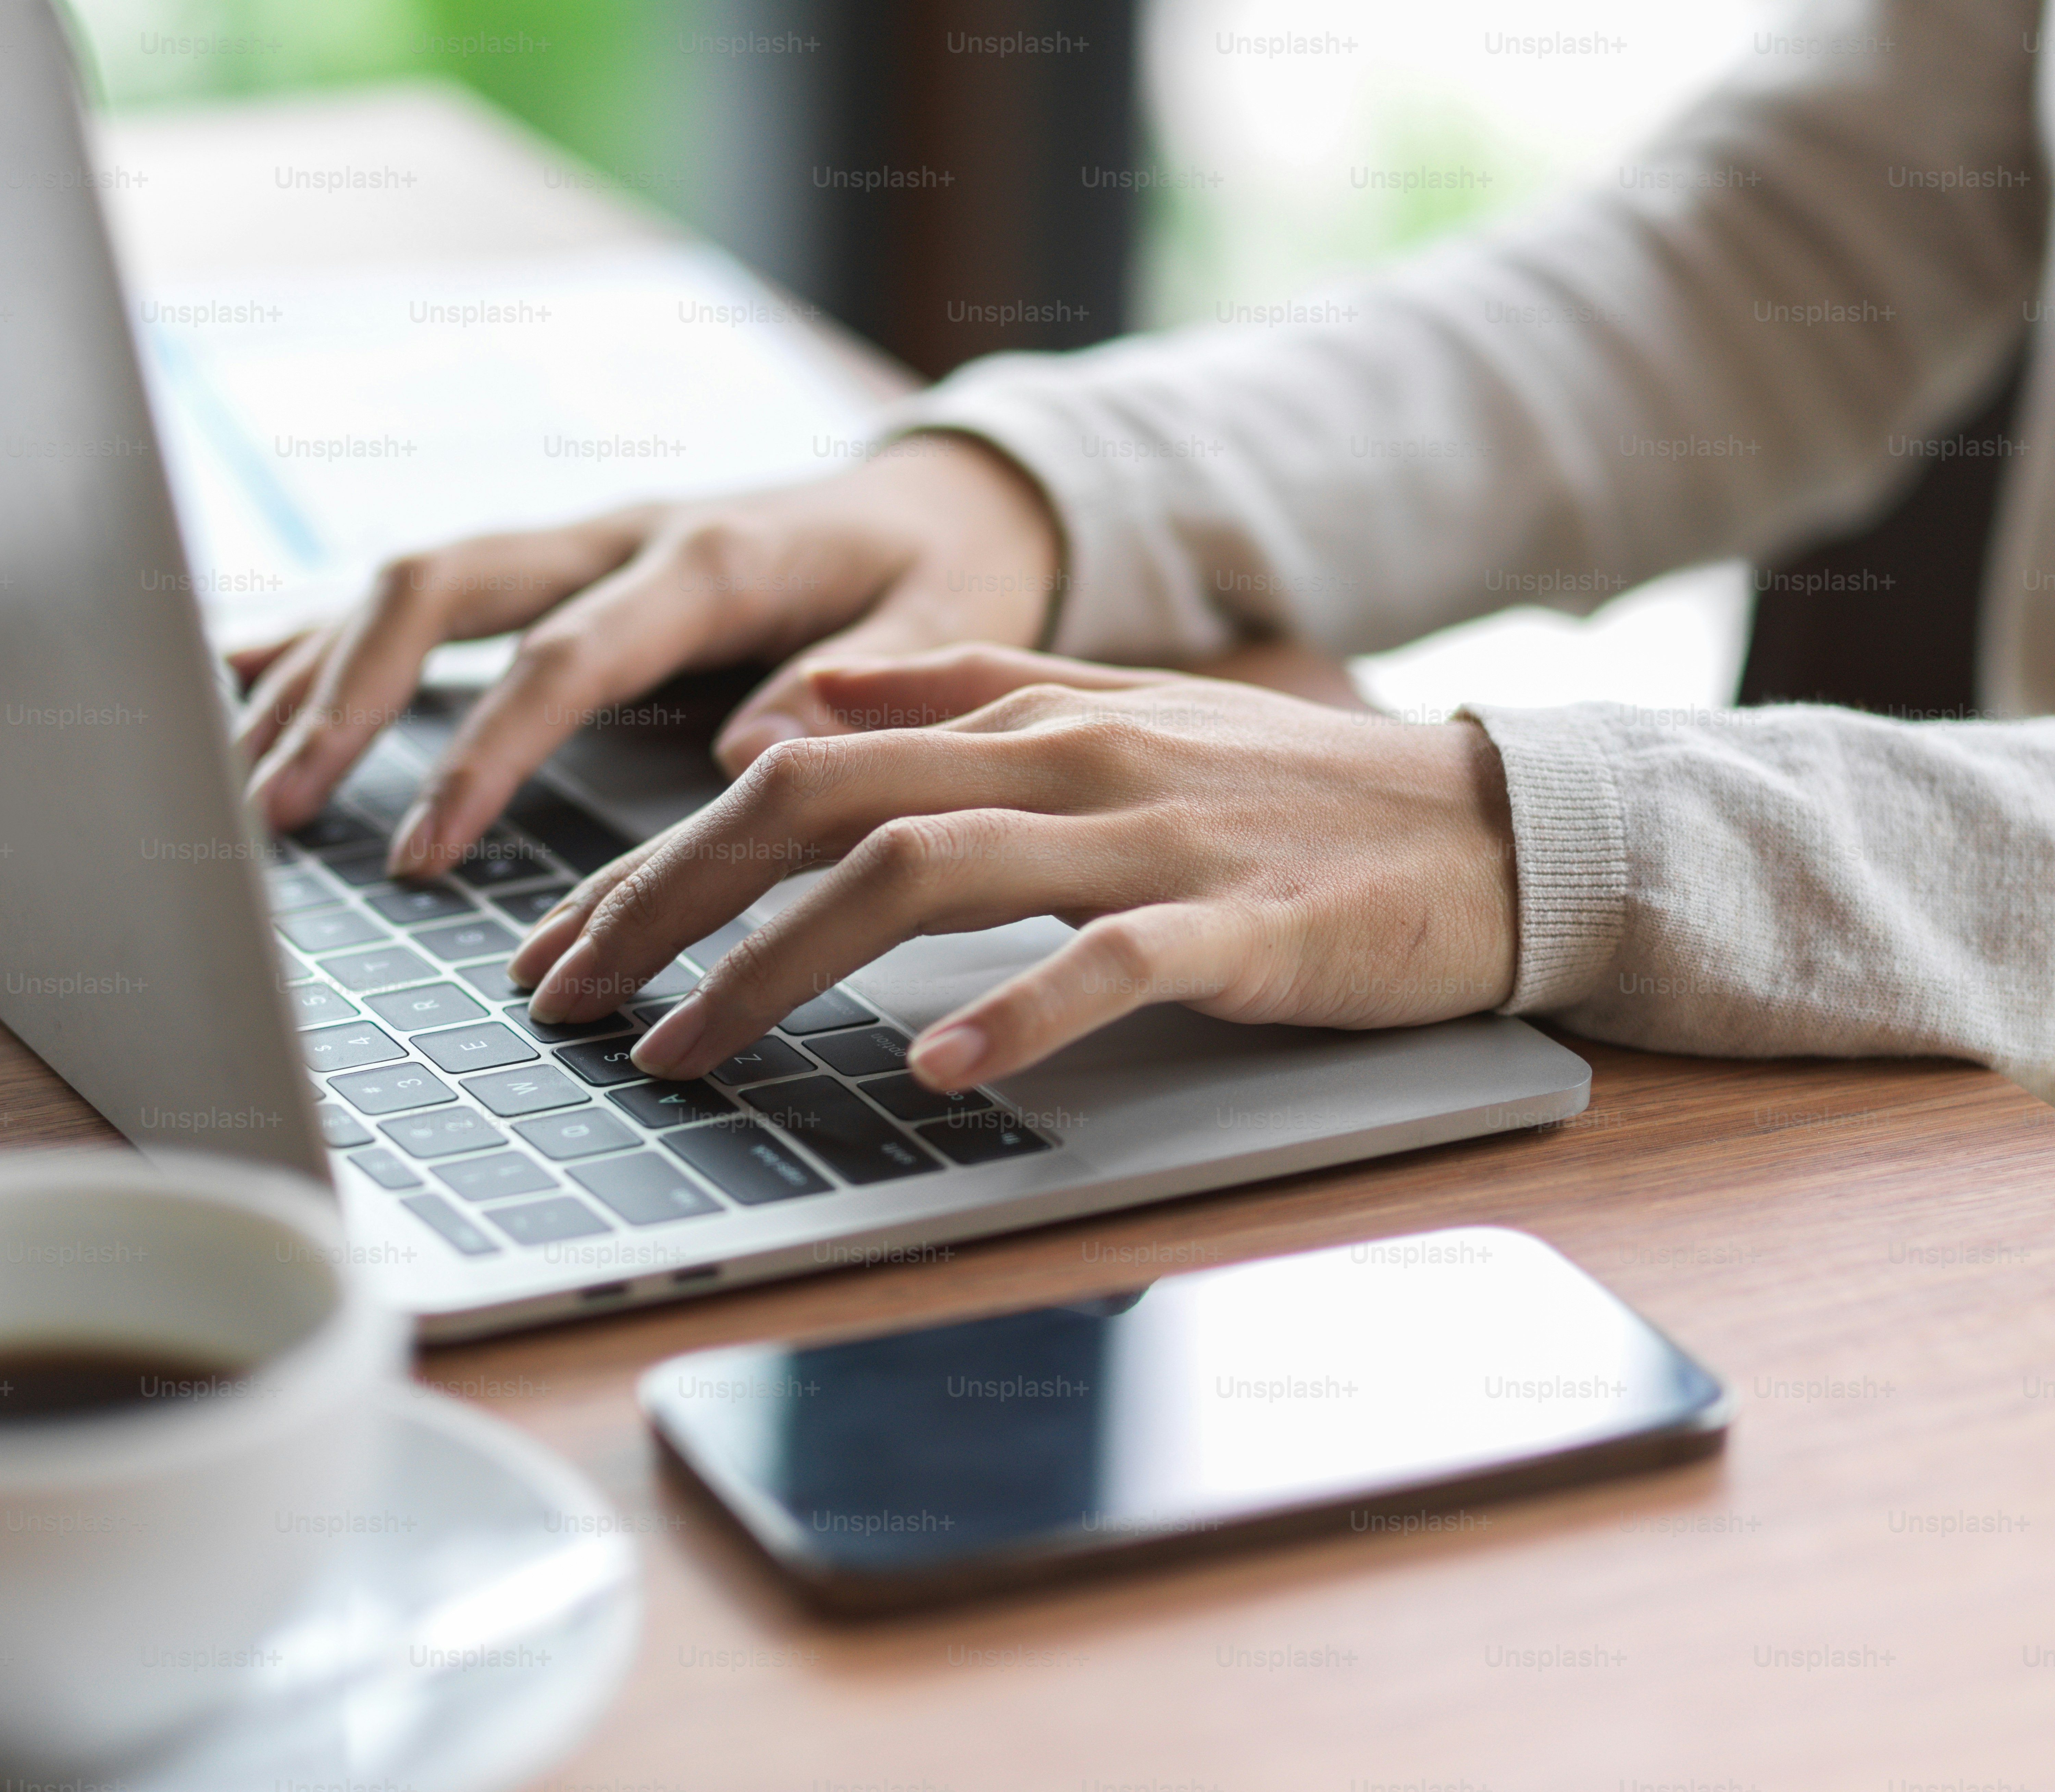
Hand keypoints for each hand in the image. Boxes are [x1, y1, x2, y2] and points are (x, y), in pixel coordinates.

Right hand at [227, 432, 1059, 878]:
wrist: (945, 499)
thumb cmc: (943, 574)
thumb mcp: (949, 624)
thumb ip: (869, 680)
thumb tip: (756, 751)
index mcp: (705, 560)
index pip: (562, 658)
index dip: (484, 751)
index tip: (425, 850)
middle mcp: (619, 534)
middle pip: (444, 588)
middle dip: (348, 695)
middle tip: (278, 806)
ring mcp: (578, 540)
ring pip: (412, 582)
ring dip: (316, 668)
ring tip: (239, 771)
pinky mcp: (559, 562)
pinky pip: (426, 590)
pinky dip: (331, 626)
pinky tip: (241, 672)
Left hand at [504, 646, 1520, 1090]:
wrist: (1488, 826)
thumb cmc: (1287, 796)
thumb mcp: (1111, 714)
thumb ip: (963, 688)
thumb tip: (813, 692)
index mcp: (1027, 718)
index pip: (796, 764)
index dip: (660, 852)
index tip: (566, 944)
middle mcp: (1066, 759)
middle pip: (821, 803)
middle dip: (671, 899)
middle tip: (568, 1000)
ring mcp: (1150, 838)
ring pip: (925, 870)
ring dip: (783, 963)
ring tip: (686, 1050)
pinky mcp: (1240, 922)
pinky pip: (1108, 958)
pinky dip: (1017, 1010)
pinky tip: (938, 1067)